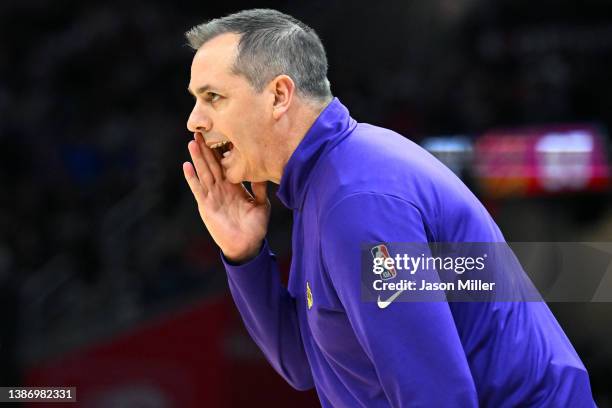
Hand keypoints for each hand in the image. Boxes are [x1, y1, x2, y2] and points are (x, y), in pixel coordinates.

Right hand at [183, 133, 270, 262]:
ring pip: (204, 173)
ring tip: (192, 143)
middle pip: (211, 165)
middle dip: (206, 149)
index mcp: (233, 186)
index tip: (219, 133)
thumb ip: (260, 188)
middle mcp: (221, 189)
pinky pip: (198, 190)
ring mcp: (212, 197)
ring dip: (197, 158)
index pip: (225, 164)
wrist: (247, 245)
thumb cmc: (255, 226)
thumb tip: (263, 170)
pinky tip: (186, 166)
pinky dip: (192, 178)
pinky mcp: (206, 206)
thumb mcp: (261, 204)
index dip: (221, 150)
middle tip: (199, 131)